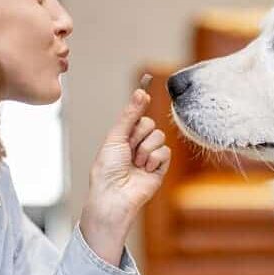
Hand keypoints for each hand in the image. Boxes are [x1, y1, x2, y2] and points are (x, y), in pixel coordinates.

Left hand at [81, 89, 170, 263]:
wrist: (114, 195)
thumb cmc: (107, 169)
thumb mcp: (115, 137)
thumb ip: (130, 115)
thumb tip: (141, 92)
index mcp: (123, 137)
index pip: (137, 115)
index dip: (139, 106)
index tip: (147, 79)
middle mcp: (137, 145)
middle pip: (150, 124)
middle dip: (138, 135)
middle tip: (128, 149)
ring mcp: (149, 156)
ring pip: (159, 137)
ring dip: (145, 149)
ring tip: (135, 163)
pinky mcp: (160, 168)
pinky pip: (166, 152)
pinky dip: (154, 160)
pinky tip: (144, 170)